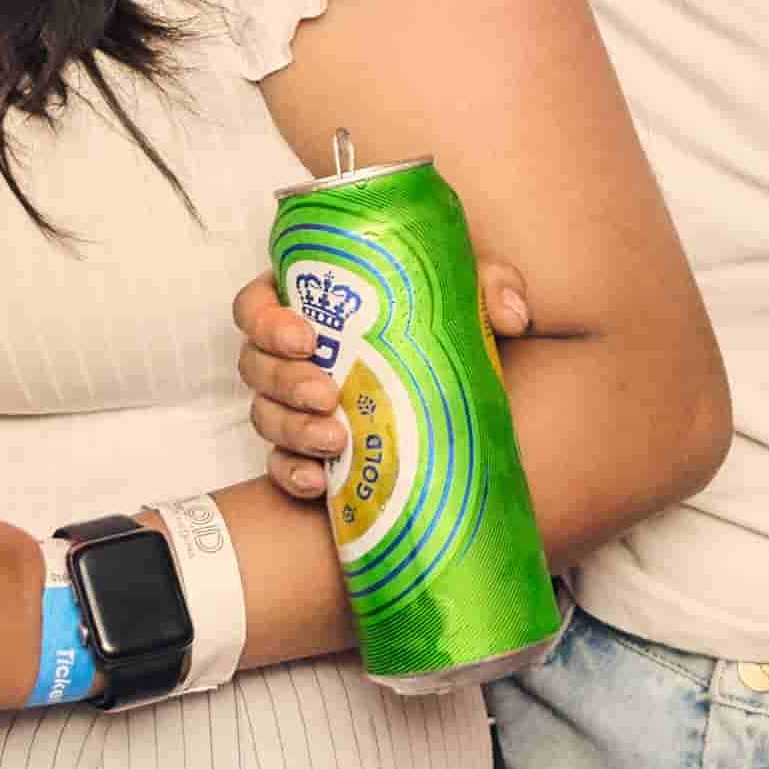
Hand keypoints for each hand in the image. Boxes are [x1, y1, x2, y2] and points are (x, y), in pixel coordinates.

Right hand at [230, 259, 541, 498]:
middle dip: (285, 382)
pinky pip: (279, 464)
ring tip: (336, 441)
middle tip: (328, 394)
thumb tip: (513, 315)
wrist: (461, 374)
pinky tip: (318, 482)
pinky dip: (291, 473)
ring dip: (292, 429)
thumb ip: (489, 286)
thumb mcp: (465, 289)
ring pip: (265, 415)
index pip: (255, 306)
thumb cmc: (442, 317)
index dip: (266, 321)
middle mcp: (293, 354)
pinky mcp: (307, 448)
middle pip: (255, 365)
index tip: (306, 337)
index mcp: (309, 302)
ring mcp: (294, 404)